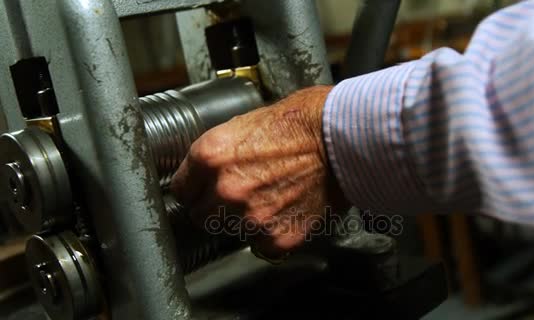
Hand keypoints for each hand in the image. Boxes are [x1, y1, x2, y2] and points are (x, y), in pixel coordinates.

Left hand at [170, 85, 347, 260]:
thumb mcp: (242, 125)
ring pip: (231, 233)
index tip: (205, 191)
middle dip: (216, 209)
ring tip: (270, 199)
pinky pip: (263, 245)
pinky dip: (272, 234)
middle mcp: (226, 189)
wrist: (338, 137)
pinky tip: (285, 211)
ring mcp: (252, 216)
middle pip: (201, 217)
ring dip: (244, 222)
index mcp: (210, 156)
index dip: (195, 190)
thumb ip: (216, 156)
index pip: (181, 191)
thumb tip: (202, 175)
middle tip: (242, 195)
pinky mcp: (278, 235)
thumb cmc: (297, 124)